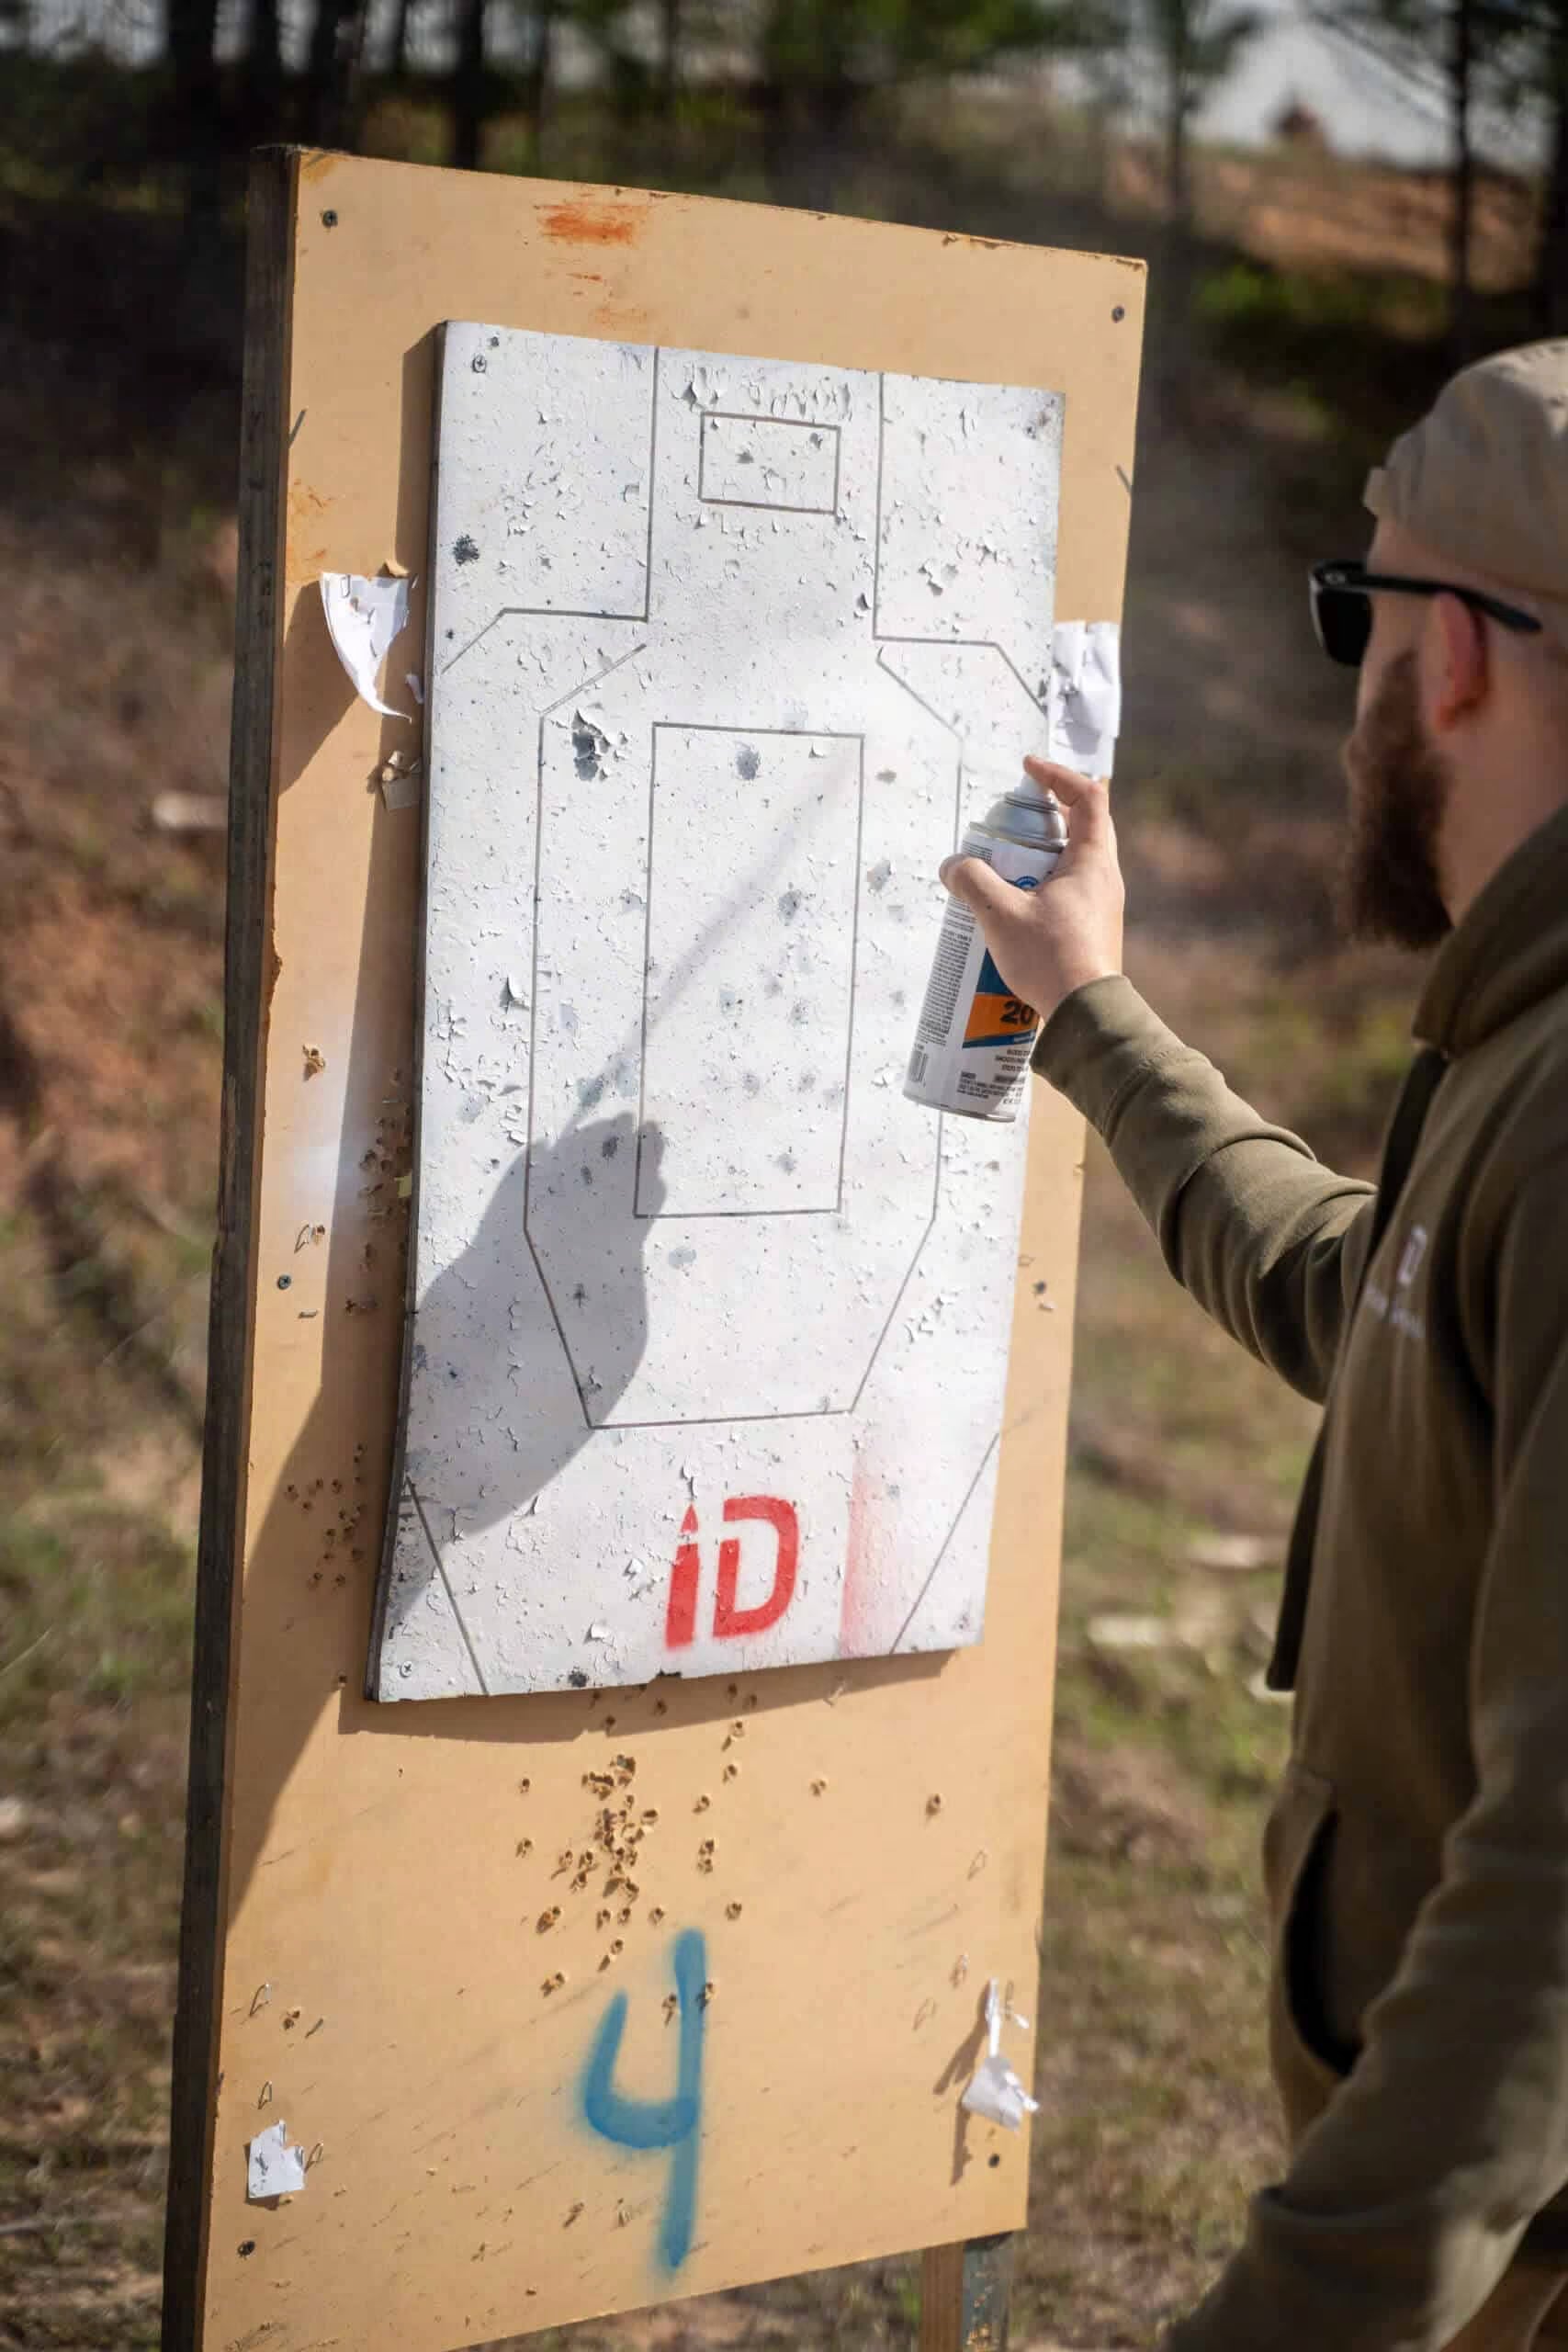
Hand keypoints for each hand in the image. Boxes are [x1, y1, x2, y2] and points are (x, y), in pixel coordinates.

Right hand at [939, 757, 1124, 1027]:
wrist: (1084, 1015)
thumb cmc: (1050, 959)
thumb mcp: (1001, 915)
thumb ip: (973, 882)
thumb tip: (953, 866)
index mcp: (1092, 861)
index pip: (1088, 797)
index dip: (1058, 776)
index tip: (1028, 770)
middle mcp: (1104, 877)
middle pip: (1086, 825)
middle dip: (1050, 812)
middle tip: (1017, 814)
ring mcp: (1102, 904)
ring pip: (1078, 860)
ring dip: (1046, 850)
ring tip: (1009, 860)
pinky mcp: (1093, 928)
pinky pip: (1072, 889)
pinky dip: (1047, 881)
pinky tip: (1018, 901)